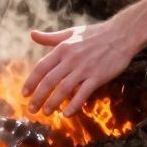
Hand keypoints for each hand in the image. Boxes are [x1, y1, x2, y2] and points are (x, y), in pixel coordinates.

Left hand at [21, 20, 136, 115]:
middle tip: (31, 109)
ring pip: (64, 89)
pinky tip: (67, 114)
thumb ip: (51, 37)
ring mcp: (85, 68)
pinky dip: (74, 105)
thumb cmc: (95, 33)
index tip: (24, 94)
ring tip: (46, 113)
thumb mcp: (71, 33)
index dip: (31, 82)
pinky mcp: (98, 76)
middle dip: (38, 97)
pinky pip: (83, 93)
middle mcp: (71, 59)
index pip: (41, 67)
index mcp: (63, 48)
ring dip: (53, 103)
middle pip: (49, 81)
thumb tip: (32, 34)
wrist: (121, 34)